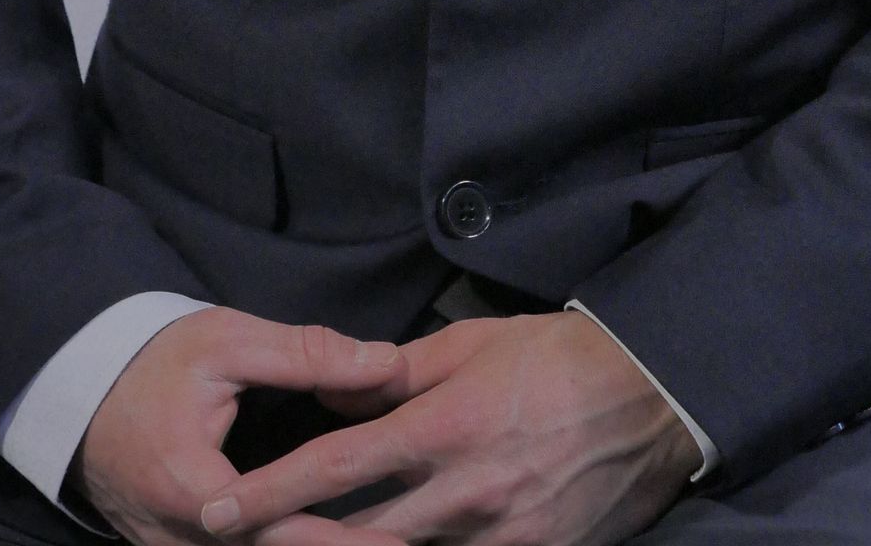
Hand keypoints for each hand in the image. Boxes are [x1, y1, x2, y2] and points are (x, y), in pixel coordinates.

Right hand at [68, 307, 401, 543]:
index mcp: (190, 490)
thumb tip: (386, 364)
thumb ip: (307, 354)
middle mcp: (178, 539)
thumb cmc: (153, 359)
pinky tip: (322, 537)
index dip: (337, 541)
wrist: (78, 385)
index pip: (276, 529)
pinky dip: (275, 544)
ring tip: (375, 541)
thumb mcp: (228, 343)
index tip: (395, 543)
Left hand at [196, 309, 704, 545]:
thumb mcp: (472, 344)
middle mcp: (465, 490)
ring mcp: (498, 533)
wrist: (651, 397)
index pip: (338, 465)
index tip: (220, 509)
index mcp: (446, 425)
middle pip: (358, 538)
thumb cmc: (555, 356)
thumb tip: (333, 390)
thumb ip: (396, 374)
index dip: (272, 492)